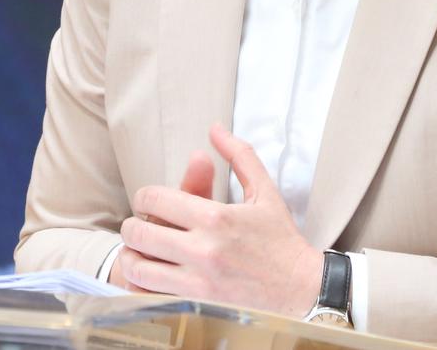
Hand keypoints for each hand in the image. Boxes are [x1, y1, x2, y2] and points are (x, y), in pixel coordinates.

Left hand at [117, 124, 323, 316]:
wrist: (303, 291)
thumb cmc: (282, 241)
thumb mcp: (264, 192)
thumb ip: (239, 156)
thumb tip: (215, 129)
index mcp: (216, 217)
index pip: (155, 199)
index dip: (144, 198)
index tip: (148, 203)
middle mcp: (204, 250)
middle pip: (139, 233)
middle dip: (132, 227)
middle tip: (138, 228)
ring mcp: (199, 283)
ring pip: (139, 268)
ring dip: (132, 258)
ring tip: (138, 254)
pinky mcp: (198, 307)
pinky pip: (152, 298)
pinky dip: (142, 288)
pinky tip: (149, 279)